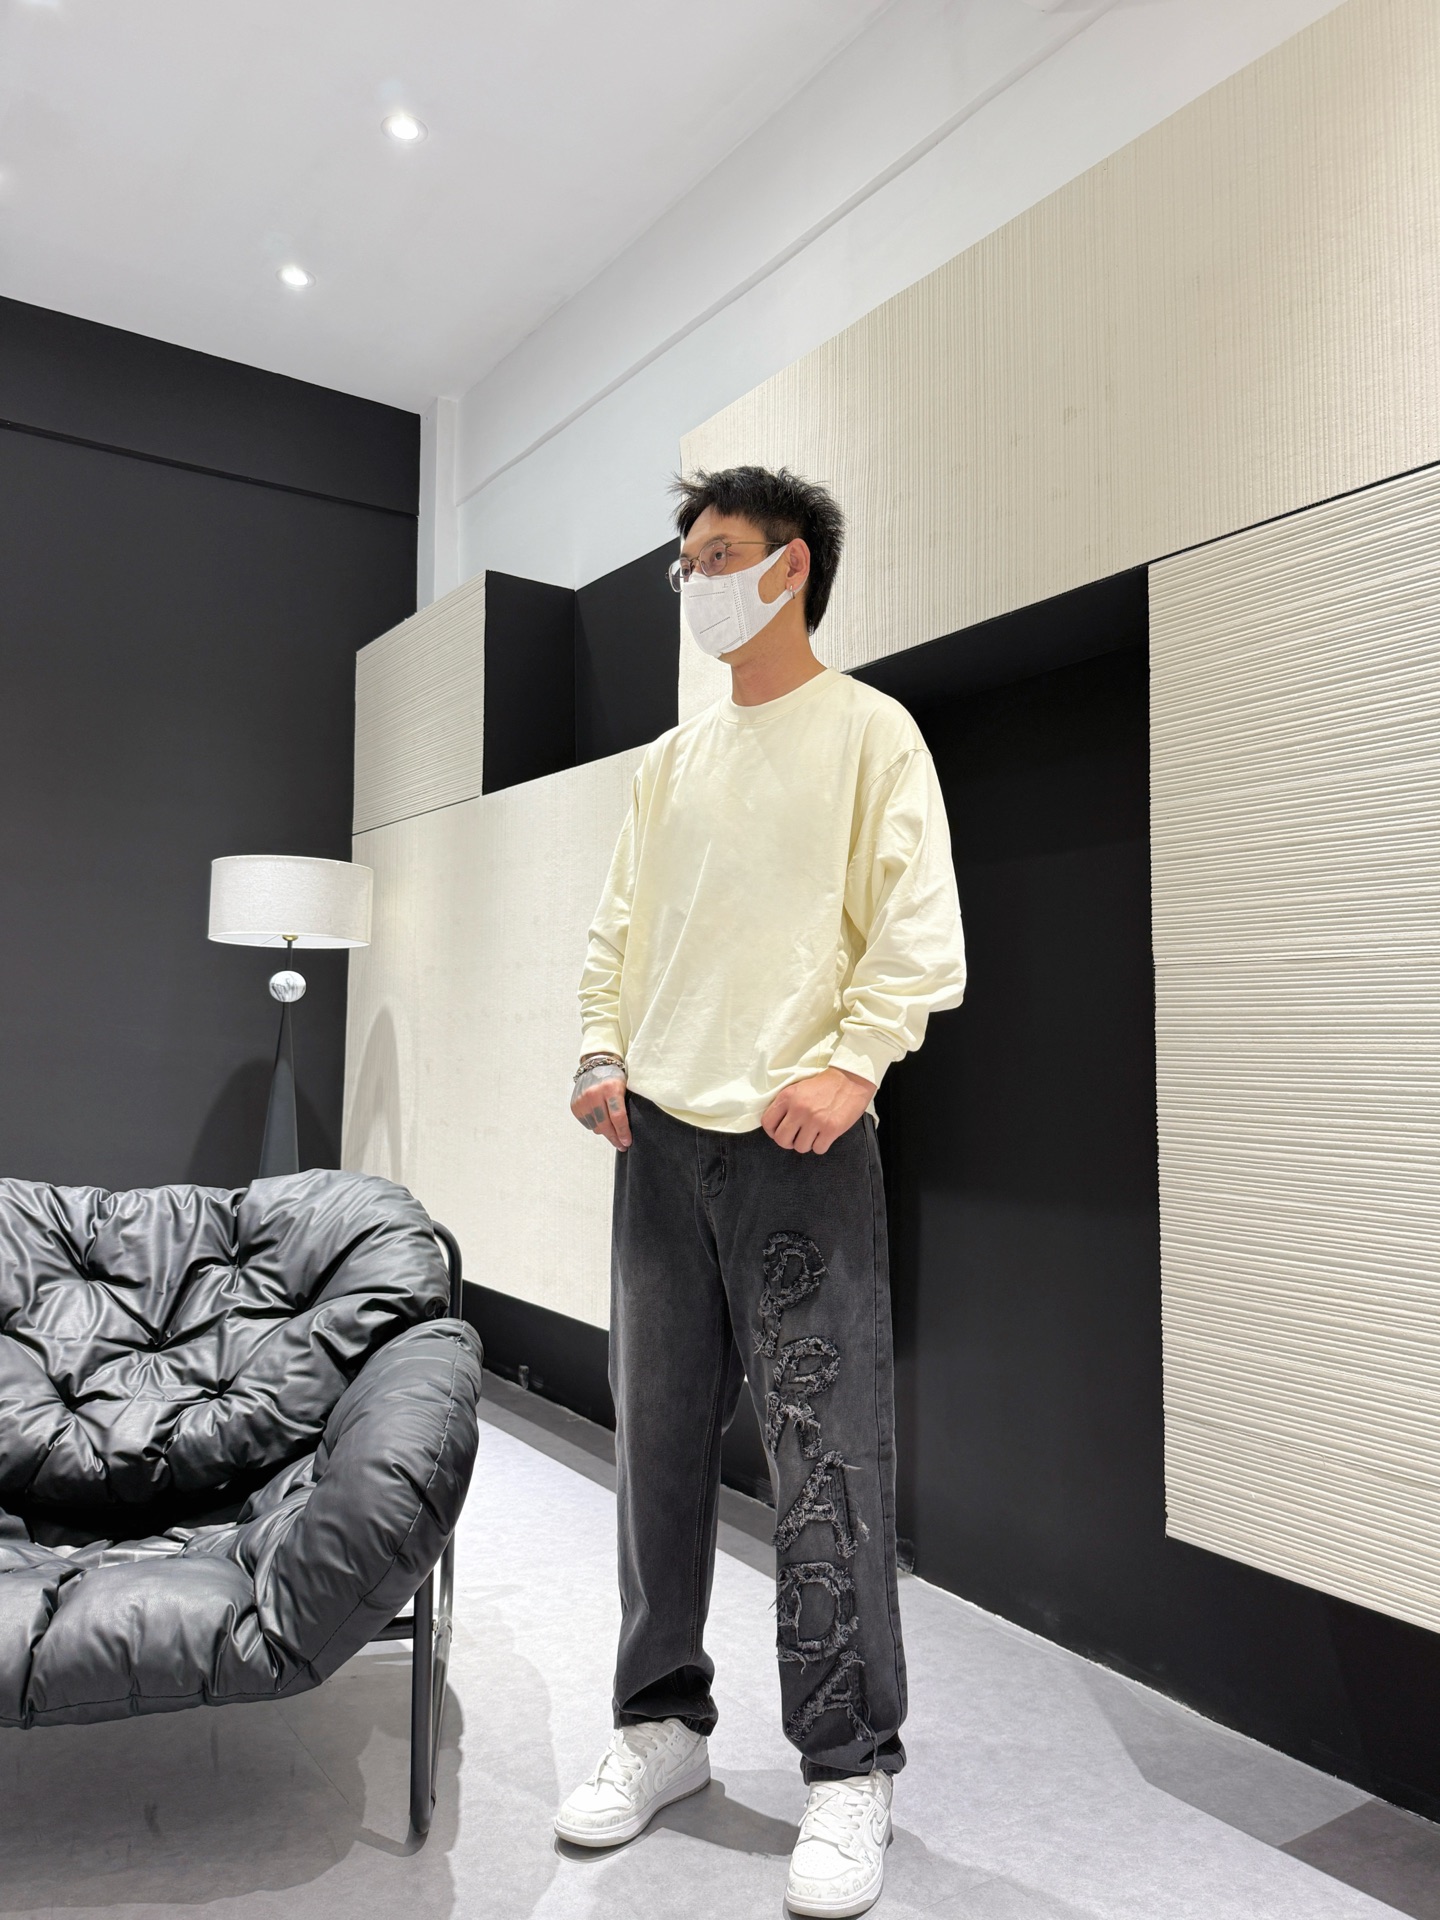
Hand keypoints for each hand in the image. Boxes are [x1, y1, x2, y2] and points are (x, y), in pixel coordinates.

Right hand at [570, 1066, 631, 1151]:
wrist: (595, 1065)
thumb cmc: (614, 1078)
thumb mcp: (624, 1087)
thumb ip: (625, 1106)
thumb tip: (626, 1133)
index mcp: (610, 1088)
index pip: (618, 1116)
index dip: (623, 1132)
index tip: (627, 1143)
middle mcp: (593, 1094)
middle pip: (605, 1125)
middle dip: (614, 1138)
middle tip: (621, 1145)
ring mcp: (582, 1100)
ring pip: (595, 1127)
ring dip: (605, 1132)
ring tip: (612, 1131)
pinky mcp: (575, 1106)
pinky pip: (587, 1124)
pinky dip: (595, 1125)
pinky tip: (601, 1120)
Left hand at [761, 1067, 875, 1154]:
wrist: (851, 1079)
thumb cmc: (824, 1085)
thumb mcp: (799, 1088)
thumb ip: (786, 1104)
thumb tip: (777, 1125)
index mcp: (788, 1097)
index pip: (767, 1122)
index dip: (772, 1131)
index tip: (780, 1131)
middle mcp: (799, 1109)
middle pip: (781, 1140)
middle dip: (788, 1142)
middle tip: (796, 1137)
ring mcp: (815, 1120)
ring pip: (800, 1147)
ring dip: (806, 1143)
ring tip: (813, 1134)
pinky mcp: (831, 1129)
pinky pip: (818, 1149)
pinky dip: (821, 1145)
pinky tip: (824, 1135)